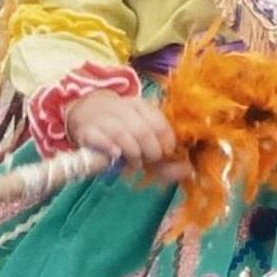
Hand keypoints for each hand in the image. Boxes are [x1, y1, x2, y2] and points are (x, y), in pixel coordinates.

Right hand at [65, 89, 186, 178]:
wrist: (88, 118)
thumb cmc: (123, 134)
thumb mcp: (146, 145)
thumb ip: (167, 161)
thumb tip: (188, 170)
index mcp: (141, 106)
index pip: (159, 123)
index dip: (166, 143)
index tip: (166, 154)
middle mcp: (123, 108)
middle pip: (142, 130)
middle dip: (151, 151)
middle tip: (150, 161)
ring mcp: (104, 118)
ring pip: (122, 134)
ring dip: (133, 153)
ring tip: (135, 163)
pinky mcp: (87, 131)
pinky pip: (101, 139)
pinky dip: (111, 149)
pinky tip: (117, 156)